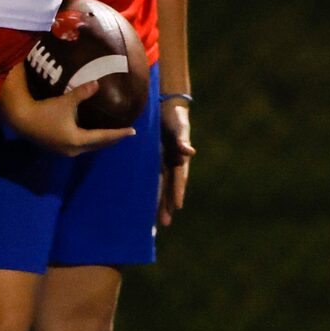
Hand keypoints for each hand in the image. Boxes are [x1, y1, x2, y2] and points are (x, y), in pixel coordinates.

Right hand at [0, 71, 136, 156]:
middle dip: (112, 139)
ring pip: (89, 147)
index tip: (132, 131)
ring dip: (100, 141)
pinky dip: (89, 141)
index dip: (119, 134)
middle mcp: (74, 149)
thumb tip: (98, 83)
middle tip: (125, 133)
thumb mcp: (65, 101)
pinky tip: (90, 134)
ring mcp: (65, 150)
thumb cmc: (45, 111)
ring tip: (111, 135)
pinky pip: (80, 145)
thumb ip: (82, 93)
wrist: (21, 120)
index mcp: (78, 140)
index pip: (104, 137)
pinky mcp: (58, 147)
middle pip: (98, 145)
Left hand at [158, 98, 193, 224]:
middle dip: (167, 204)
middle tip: (165, 223)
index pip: (178, 179)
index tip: (178, 207)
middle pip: (169, 187)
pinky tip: (139, 201)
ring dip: (158, 202)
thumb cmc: (175, 117)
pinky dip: (146, 189)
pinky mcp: (151, 160)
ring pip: (159, 186)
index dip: (177, 192)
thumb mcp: (180, 127)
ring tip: (155, 220)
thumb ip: (183, 140)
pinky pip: (148, 177)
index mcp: (179, 158)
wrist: (166, 107)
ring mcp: (161, 163)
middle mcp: (171, 164)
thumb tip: (190, 152)